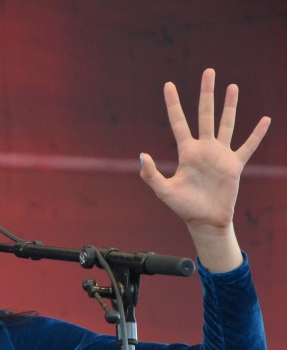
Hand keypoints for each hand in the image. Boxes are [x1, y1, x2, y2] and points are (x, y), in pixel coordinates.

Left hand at [139, 68, 270, 271]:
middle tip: (208, 71)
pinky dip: (256, 134)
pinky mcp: (234, 165)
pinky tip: (264, 119)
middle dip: (206, 94)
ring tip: (232, 86)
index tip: (168, 84)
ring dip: (229, 106)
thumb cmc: (183, 207)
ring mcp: (220, 155)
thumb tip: (142, 154)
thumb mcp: (163, 191)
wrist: (205, 221)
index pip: (178, 122)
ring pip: (226, 124)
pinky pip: (248, 146)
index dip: (173, 104)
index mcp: (186, 152)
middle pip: (205, 115)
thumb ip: (151, 174)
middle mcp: (203, 148)